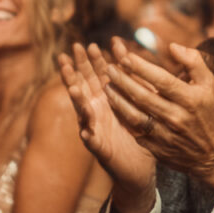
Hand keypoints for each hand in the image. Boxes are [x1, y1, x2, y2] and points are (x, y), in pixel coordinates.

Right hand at [59, 43, 156, 212]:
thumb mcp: (142, 103)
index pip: (96, 74)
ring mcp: (95, 129)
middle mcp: (97, 111)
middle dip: (76, 70)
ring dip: (77, 99)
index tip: (90, 44)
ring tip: (73, 87)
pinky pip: (92, 142)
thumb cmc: (141, 133)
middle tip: (71, 52)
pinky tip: (85, 131)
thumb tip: (139, 57)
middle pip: (83, 86)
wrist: (141, 168)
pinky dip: (88, 135)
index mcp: (107, 98)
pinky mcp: (100, 149)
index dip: (92, 60)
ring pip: (82, 111)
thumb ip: (139, 82)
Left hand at [101, 36, 213, 190]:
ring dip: (118, 100)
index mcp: (191, 99)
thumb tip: (173, 46)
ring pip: (135, 116)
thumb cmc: (209, 111)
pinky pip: (135, 131)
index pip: (162, 80)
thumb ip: (193, 61)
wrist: (212, 154)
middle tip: (109, 69)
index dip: (142, 68)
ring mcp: (166, 135)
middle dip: (123, 81)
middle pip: (144, 97)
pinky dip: (122, 118)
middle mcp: (177, 118)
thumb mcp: (209, 83)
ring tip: (107, 86)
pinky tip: (114, 106)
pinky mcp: (157, 149)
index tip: (125, 57)